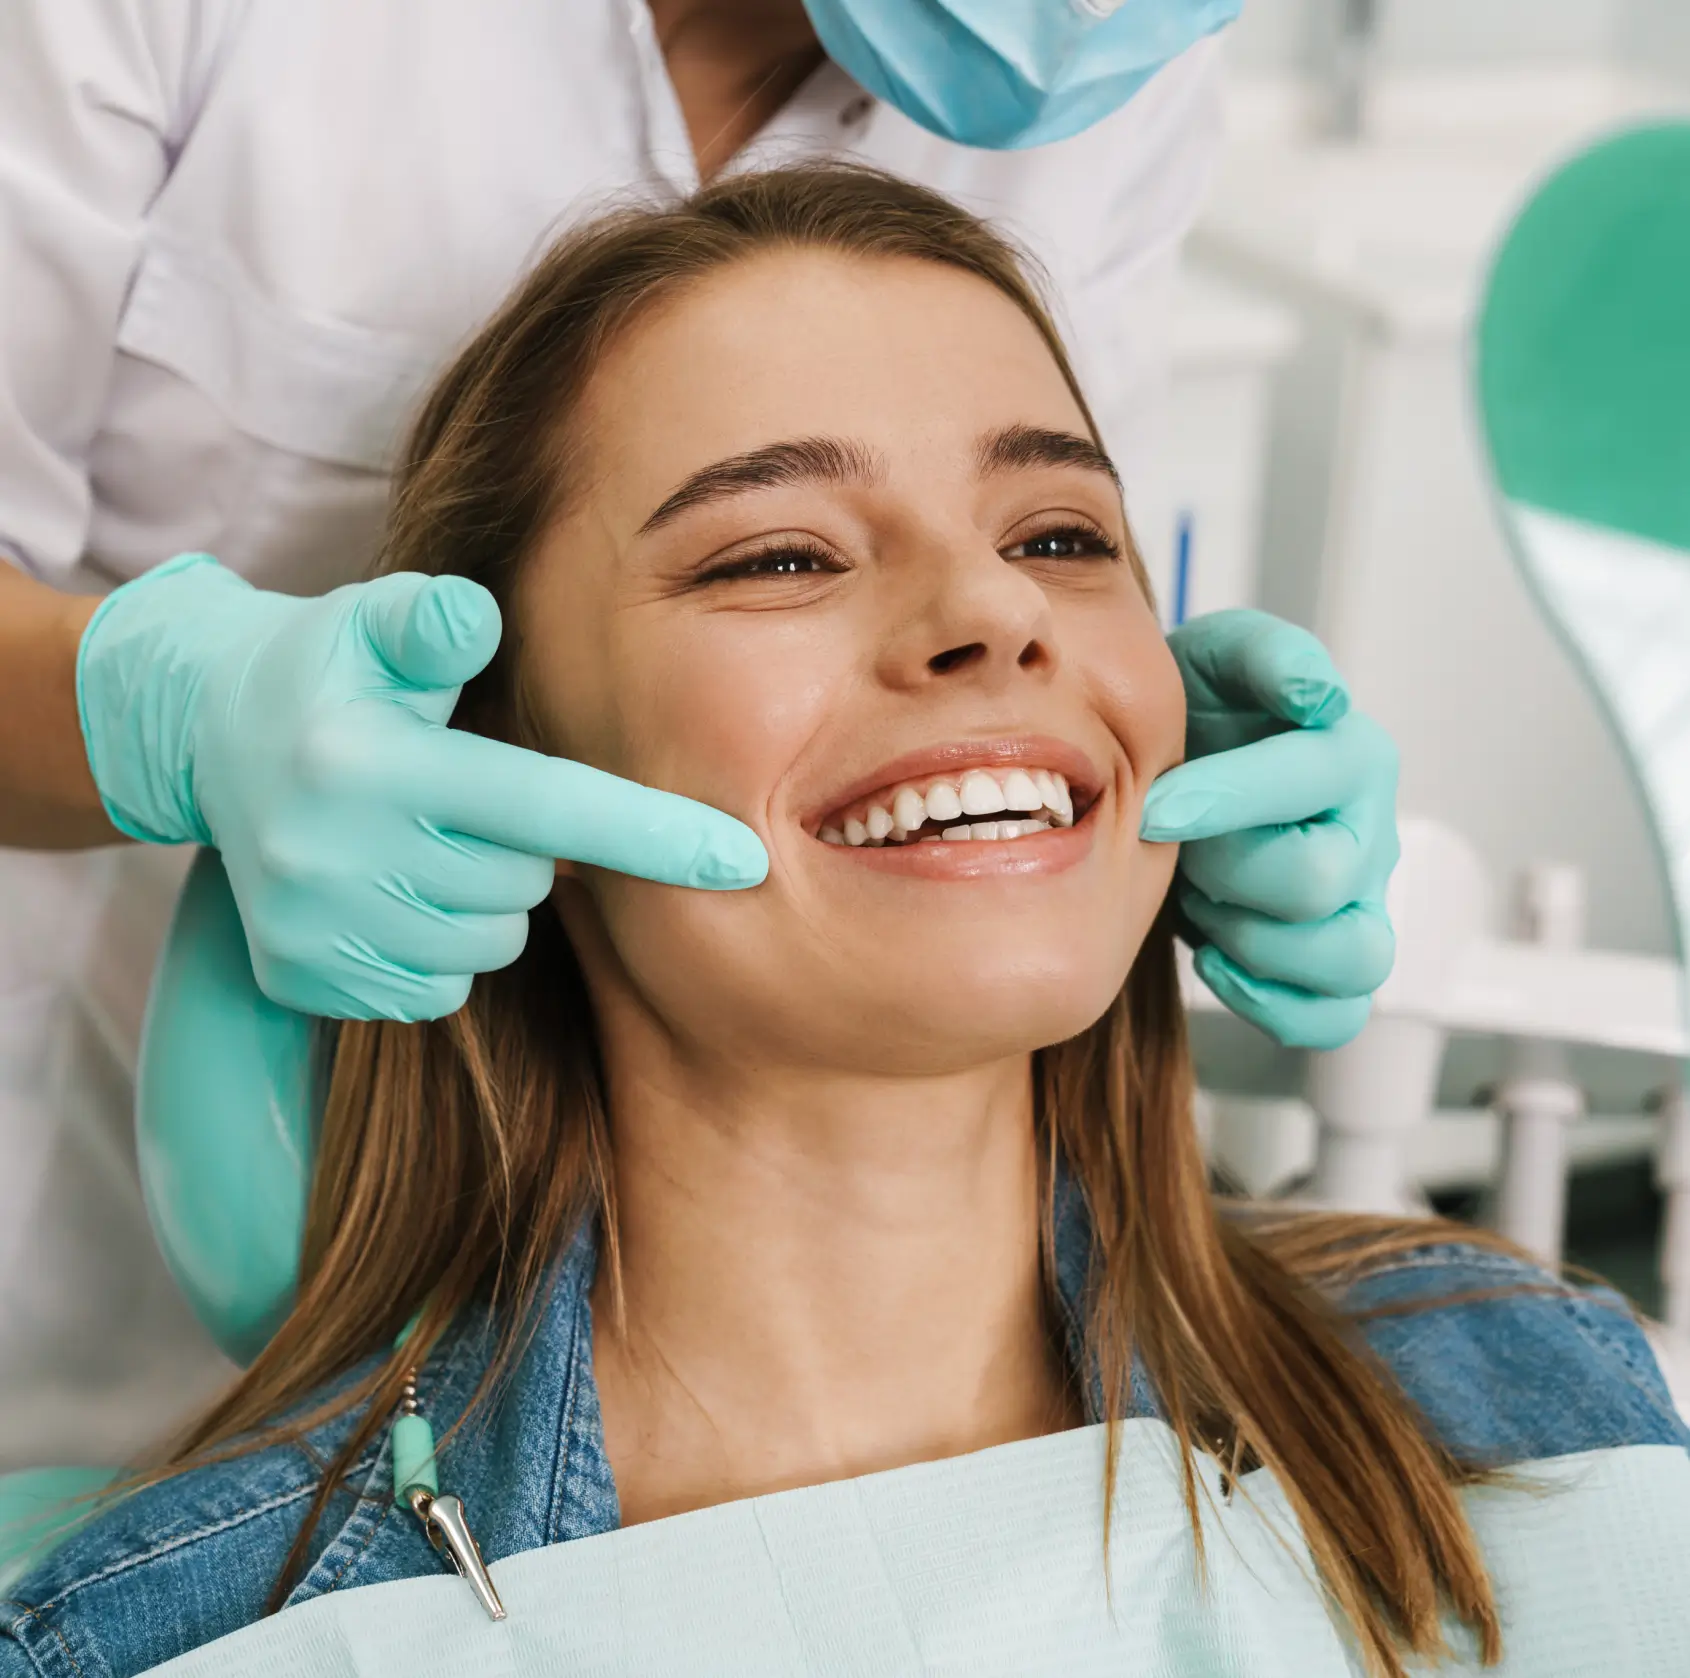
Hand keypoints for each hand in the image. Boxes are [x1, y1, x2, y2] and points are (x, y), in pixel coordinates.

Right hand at [76, 554, 767, 1020]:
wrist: (205, 737)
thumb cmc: (328, 670)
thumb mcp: (370, 623)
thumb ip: (433, 620)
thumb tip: (478, 616)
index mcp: (369, 765)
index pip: (545, 808)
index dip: (653, 834)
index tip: (746, 862)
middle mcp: (334, 857)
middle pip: (523, 885)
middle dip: (523, 846)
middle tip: (465, 794)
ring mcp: (315, 931)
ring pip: (486, 946)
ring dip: (483, 899)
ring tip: (424, 837)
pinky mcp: (303, 979)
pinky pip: (435, 991)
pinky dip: (437, 948)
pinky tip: (393, 889)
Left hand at [1142, 610, 1398, 1049]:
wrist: (1176, 768)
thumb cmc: (1199, 717)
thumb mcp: (1217, 658)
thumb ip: (1265, 656)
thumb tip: (1315, 692)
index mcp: (1350, 755)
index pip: (1310, 783)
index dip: (1224, 799)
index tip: (1154, 806)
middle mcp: (1368, 832)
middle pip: (1319, 882)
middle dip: (1226, 870)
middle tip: (1178, 848)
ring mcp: (1359, 905)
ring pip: (1350, 959)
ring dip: (1255, 941)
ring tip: (1204, 903)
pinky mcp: (1334, 960)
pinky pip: (1336, 1014)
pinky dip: (1275, 1003)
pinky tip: (1217, 960)